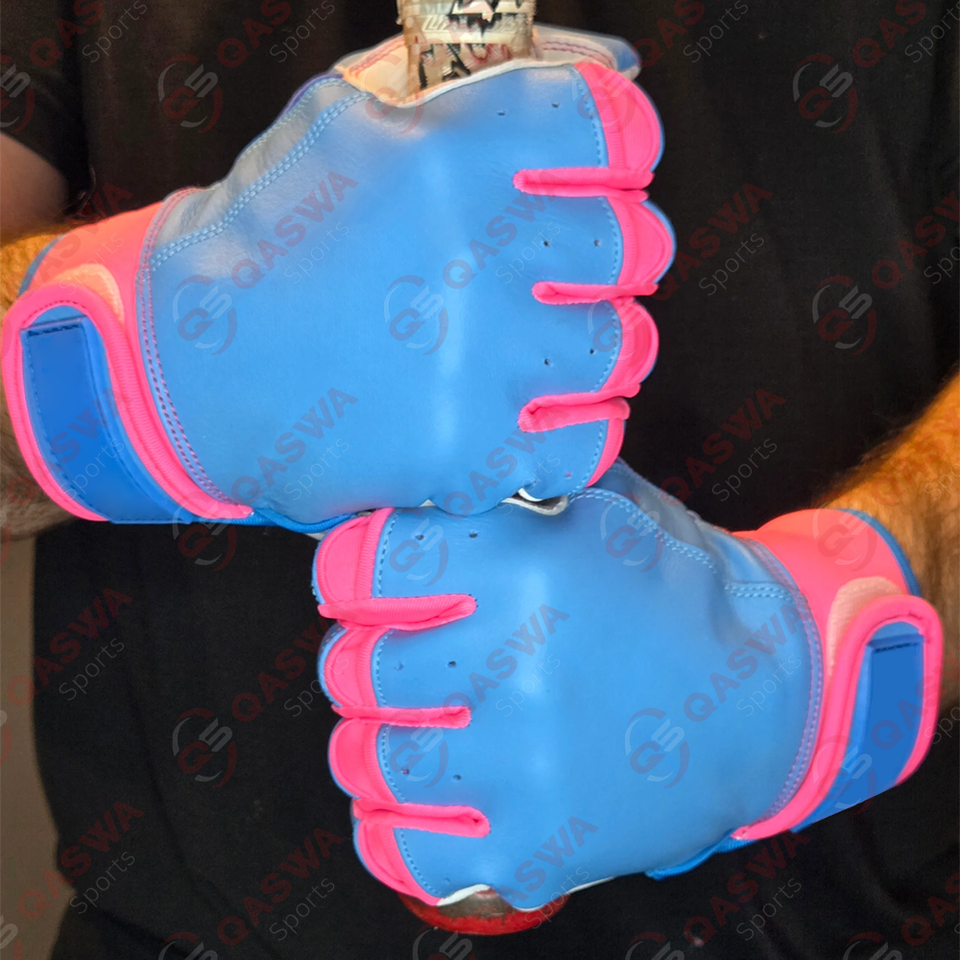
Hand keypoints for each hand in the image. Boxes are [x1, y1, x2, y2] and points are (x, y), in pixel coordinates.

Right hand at [1, 26, 671, 531]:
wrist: (190, 371)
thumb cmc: (270, 241)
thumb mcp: (342, 122)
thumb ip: (472, 89)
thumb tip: (609, 68)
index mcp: (449, 153)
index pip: (615, 127)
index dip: (624, 150)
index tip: (605, 174)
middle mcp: (475, 255)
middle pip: (637, 245)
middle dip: (614, 256)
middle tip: (568, 274)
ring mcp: (475, 363)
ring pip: (625, 348)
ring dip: (600, 346)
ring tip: (547, 349)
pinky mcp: (467, 455)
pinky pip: (590, 442)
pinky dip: (578, 430)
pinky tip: (536, 415)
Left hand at [313, 460, 941, 911]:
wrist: (766, 700)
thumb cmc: (671, 593)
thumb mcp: (603, 506)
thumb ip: (511, 484)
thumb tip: (417, 475)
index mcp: (527, 565)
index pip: (358, 567)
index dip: (352, 575)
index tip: (367, 588)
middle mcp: (518, 662)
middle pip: (353, 667)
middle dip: (364, 659)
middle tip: (400, 661)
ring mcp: (526, 764)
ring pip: (366, 756)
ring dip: (372, 739)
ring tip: (412, 726)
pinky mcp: (539, 846)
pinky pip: (400, 850)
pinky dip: (388, 824)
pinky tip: (420, 797)